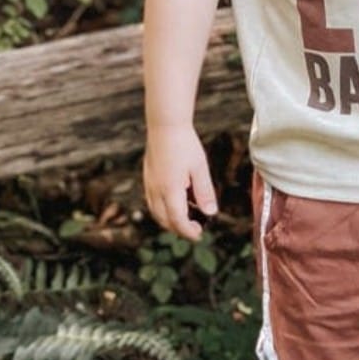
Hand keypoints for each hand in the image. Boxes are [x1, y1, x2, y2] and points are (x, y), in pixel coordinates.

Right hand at [142, 124, 217, 240]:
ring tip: (188, 217)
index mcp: (170, 190)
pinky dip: (163, 209)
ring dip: (170, 220)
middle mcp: (156, 190)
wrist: (165, 125)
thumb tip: (211, 213)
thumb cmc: (185, 144)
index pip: (178, 221)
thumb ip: (205, 192)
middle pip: (165, 220)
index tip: (199, 234)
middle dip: (179, 229)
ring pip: (156, 213)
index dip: (188, 232)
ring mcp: (149, 184)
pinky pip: (152, 202)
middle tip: (196, 228)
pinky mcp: (147, 178)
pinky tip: (177, 202)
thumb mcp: (200, 168)